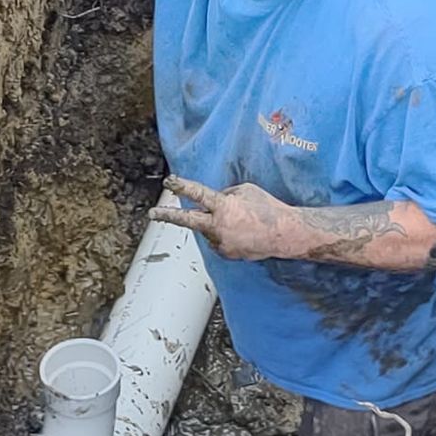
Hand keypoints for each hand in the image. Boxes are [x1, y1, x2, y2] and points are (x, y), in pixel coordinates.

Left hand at [149, 176, 292, 259]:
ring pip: (208, 229)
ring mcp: (220, 242)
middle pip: (187, 221)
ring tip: (240, 222)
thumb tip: (213, 201)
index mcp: (223, 206)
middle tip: (152, 213)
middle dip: (168, 216)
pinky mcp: (225, 253)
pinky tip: (241, 233)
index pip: (197, 194)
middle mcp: (218, 226)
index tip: (169, 181)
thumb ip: (224, 195)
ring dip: (215, 224)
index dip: (181, 186)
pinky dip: (225, 235)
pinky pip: (218, 240)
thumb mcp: (244, 190)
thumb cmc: (266, 208)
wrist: (283, 234)